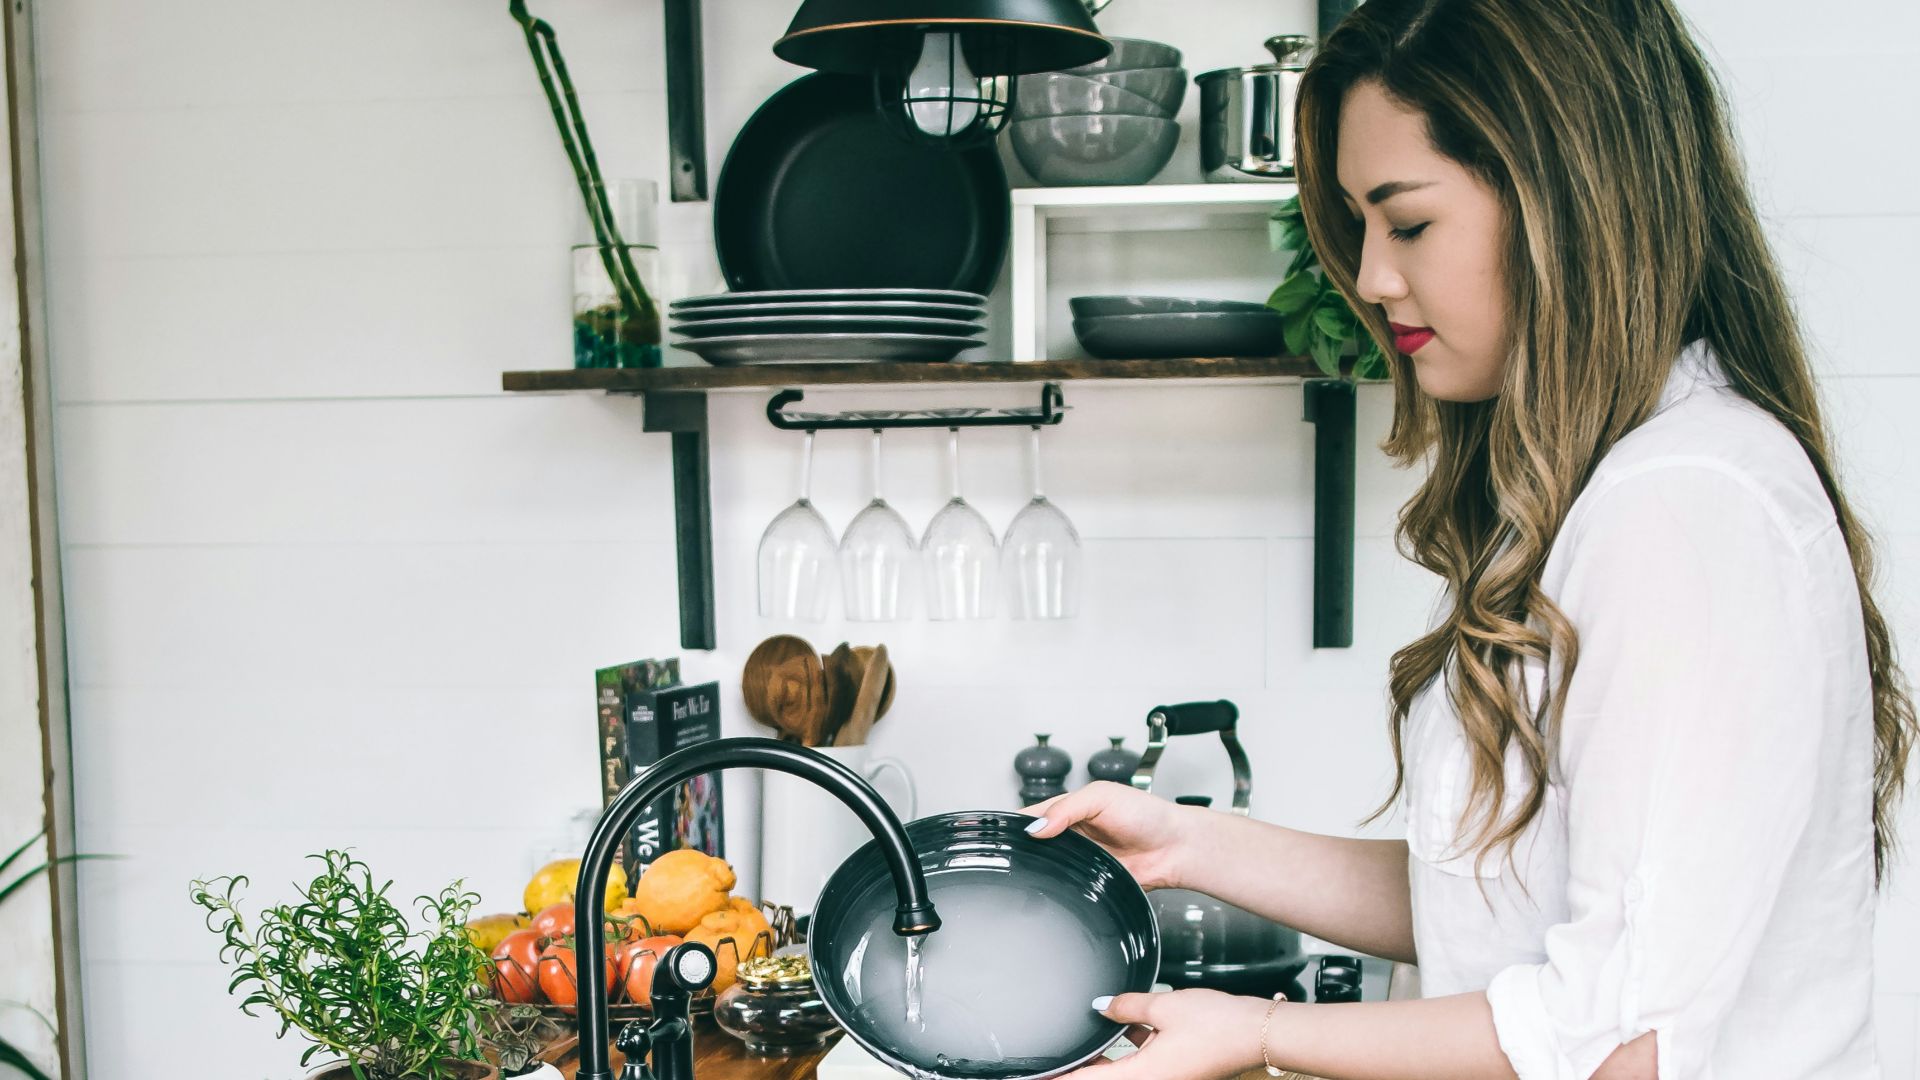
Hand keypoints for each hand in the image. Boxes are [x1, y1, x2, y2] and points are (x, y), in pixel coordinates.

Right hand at [1021, 781, 1192, 890]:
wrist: (1175, 848)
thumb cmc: (1148, 815)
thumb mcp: (1103, 796)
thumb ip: (1067, 808)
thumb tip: (1037, 827)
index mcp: (1070, 808)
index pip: (1033, 815)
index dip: (1017, 823)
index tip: (1002, 833)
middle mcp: (1072, 834)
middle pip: (1035, 844)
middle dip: (1024, 849)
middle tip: (1012, 855)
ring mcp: (1080, 859)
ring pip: (1047, 867)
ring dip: (1040, 868)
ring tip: (1032, 869)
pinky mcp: (1089, 881)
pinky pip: (1066, 886)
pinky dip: (1058, 886)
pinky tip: (1053, 885)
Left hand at [1065, 988, 1264, 1079]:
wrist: (1257, 1033)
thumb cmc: (1219, 1024)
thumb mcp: (1164, 1006)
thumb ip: (1127, 1006)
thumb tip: (1102, 1006)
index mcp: (1144, 1076)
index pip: (1088, 1079)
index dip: (1060, 1077)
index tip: (1038, 1074)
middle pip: (1103, 1077)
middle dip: (1080, 1067)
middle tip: (1055, 1057)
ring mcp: (1165, 1078)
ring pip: (1121, 1071)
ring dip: (1103, 1058)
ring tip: (1083, 1041)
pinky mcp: (1176, 1070)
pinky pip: (1140, 1063)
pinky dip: (1128, 1049)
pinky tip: (1124, 1026)